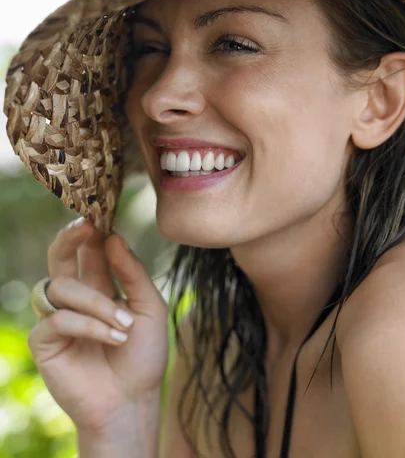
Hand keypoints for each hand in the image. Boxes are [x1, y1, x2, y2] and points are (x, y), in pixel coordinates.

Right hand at [27, 219, 168, 433]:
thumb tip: (113, 236)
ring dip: (97, 302)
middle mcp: (76, 297)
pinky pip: (59, 319)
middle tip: (88, 227)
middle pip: (60, 256)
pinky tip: (113, 337)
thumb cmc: (143, 354)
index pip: (89, 250)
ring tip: (124, 324)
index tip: (102, 214)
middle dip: (71, 238)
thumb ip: (132, 273)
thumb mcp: (149, 307)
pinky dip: (89, 325)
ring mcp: (58, 317)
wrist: (132, 400)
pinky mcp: (45, 341)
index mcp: (100, 285)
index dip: (93, 231)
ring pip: (61, 287)